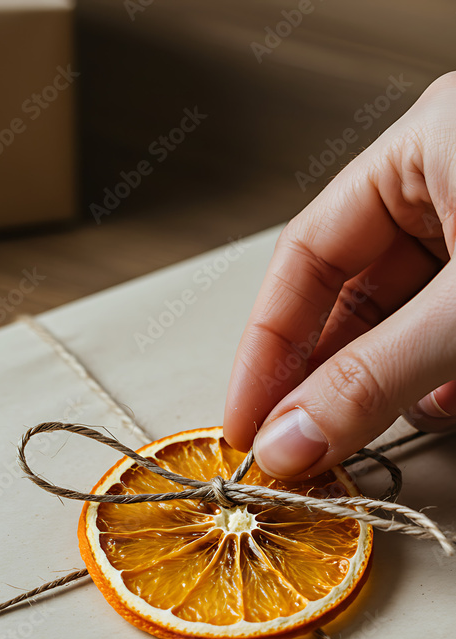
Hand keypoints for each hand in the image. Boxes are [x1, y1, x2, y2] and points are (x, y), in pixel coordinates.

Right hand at [224, 72, 455, 478]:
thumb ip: (376, 378)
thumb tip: (290, 443)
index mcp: (427, 147)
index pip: (308, 255)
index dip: (267, 345)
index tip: (245, 421)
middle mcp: (451, 183)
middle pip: (354, 296)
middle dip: (329, 379)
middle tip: (300, 448)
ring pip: (407, 323)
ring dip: (392, 387)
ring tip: (381, 429)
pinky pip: (452, 335)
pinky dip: (447, 381)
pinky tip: (448, 405)